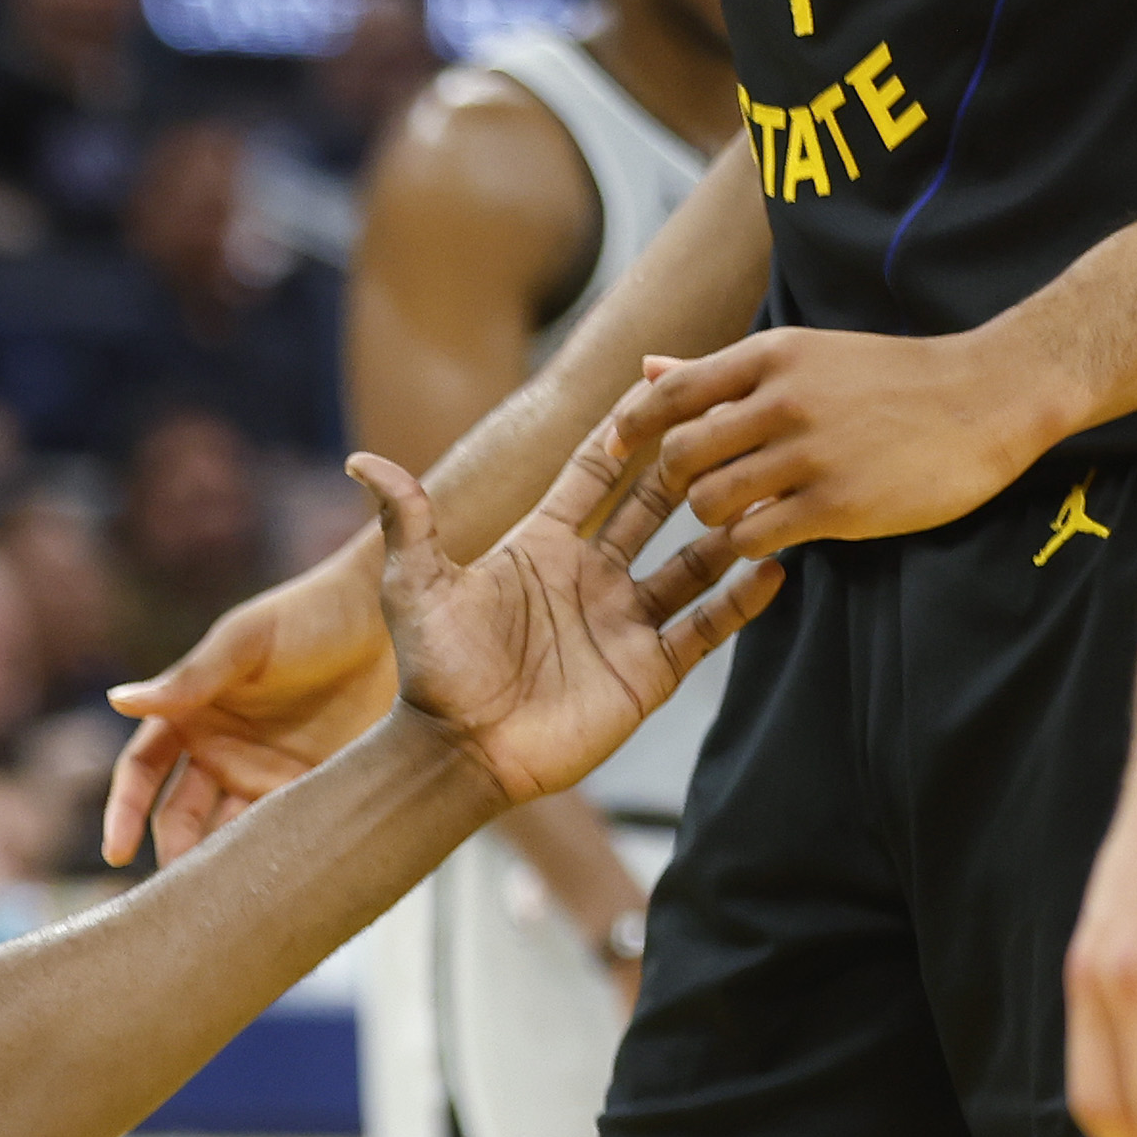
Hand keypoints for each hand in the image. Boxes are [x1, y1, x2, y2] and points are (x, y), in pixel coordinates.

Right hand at [99, 548, 399, 866]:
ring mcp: (266, 773)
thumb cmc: (314, 614)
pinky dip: (272, 858)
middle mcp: (221, 750)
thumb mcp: (248, 642)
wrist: (398, 620)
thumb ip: (189, 678)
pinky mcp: (312, 788)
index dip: (123, 811)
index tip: (116, 853)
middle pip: (179, 816)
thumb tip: (118, 700)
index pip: (141, 771)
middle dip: (173, 855)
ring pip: (227, 834)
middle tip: (178, 896)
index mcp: (192, 713)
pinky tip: (273, 881)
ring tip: (221, 900)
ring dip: (220, 866)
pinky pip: (283, 834)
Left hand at [371, 420, 777, 811]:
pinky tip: (777, 564)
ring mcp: (624, 621)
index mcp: (543, 545)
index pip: (596, 472)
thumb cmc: (433, 670)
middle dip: (691, 464)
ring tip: (769, 483)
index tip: (662, 381)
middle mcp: (592, 575)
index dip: (625, 430)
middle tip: (732, 419)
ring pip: (693, 560)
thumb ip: (407, 518)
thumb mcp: (415, 586)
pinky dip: (742, 599)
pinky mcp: (648, 670)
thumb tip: (360, 457)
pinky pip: (705, 628)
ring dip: (727, 525)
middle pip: (655, 504)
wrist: (458, 754)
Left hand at [609, 328, 1061, 557]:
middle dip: (676, 483)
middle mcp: (784, 399)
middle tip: (700, 491)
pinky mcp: (837, 505)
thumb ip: (720, 371)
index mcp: (772, 355)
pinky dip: (752, 546)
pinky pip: (754, 539)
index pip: (669, 393)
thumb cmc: (891, 378)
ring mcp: (810, 453)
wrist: (989, 396)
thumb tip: (647, 366)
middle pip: (678, 456)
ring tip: (746, 512)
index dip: (629, 427)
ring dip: (714, 519)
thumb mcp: (806, 354)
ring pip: (709, 503)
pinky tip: (776, 535)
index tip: (615, 451)